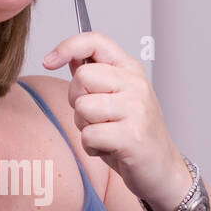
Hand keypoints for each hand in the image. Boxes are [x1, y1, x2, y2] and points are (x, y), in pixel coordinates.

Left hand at [43, 31, 189, 210]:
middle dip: (78, 100)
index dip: (67, 46)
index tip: (49, 60)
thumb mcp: (116, 97)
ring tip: (105, 134)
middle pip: (82, 78)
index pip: (96, 41)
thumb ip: (95, 76)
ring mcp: (136, 109)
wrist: (161, 169)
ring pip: (83, 107)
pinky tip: (108, 148)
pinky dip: (91, 147)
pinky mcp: (132, 136)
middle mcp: (135, 85)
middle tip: (96, 117)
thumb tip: (70, 56)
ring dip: (85, 127)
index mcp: (130, 70)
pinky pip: (89, 135)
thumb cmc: (134, 134)